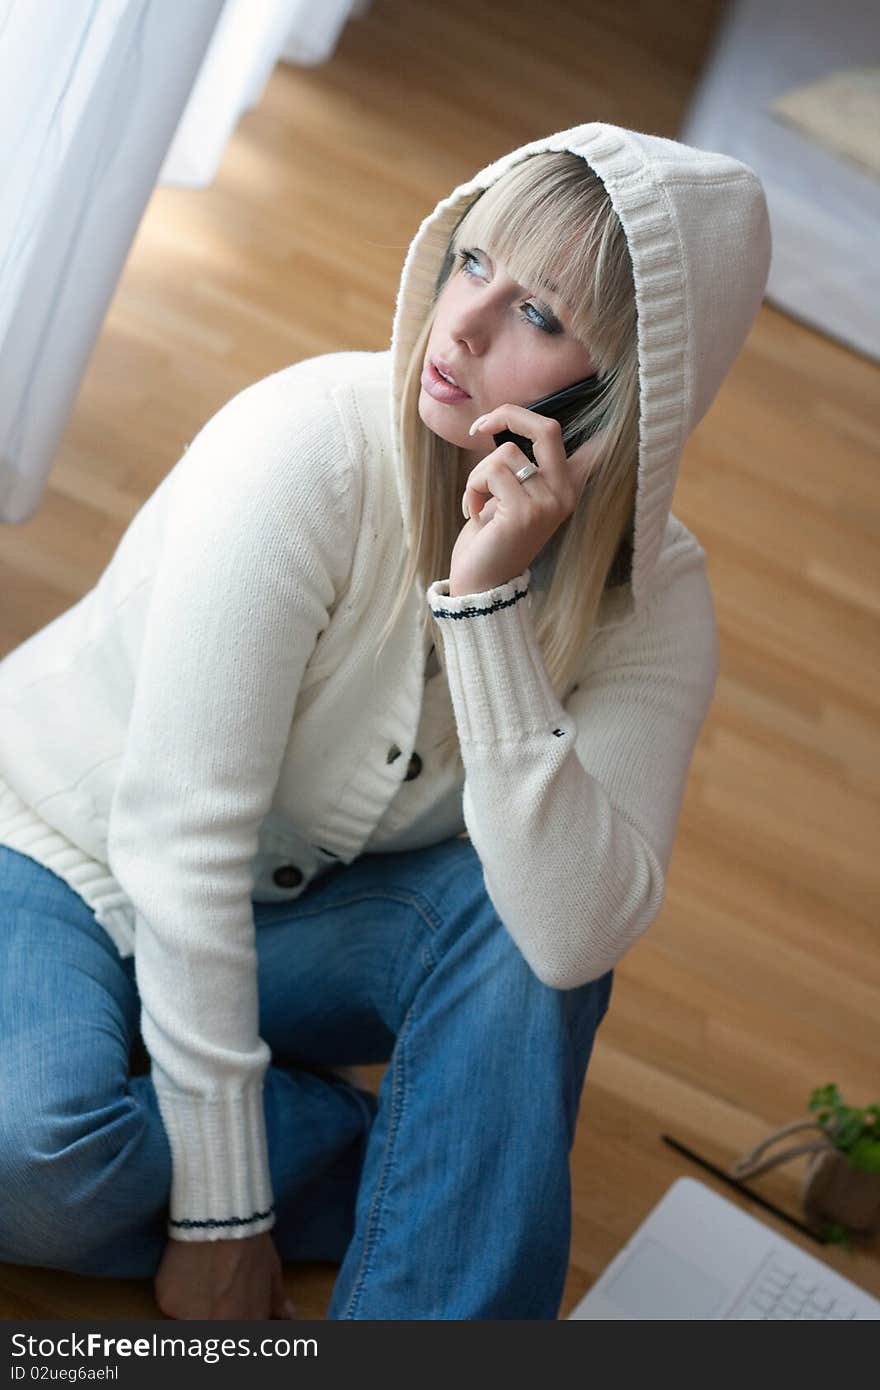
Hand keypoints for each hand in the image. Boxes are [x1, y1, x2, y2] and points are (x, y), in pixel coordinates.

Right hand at [154, 1231, 294, 1320]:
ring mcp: (188, 1319)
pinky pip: (170, 1304)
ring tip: (201, 1275)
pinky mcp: (167, 1304)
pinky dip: (176, 1291)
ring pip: (187, 1320)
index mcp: (246, 1323)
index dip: (236, 1318)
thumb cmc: (252, 1244)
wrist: (221, 1217)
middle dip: (213, 1313)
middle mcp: (216, 1328)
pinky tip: (185, 1268)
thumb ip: (276, 1299)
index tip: (231, 1306)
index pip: (239, 1338)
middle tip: (215, 1288)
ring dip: (194, 1306)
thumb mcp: (271, 1269)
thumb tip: (288, 1315)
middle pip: (210, 1328)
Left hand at [448, 404, 601, 596]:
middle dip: (508, 416)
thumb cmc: (492, 539)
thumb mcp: (511, 497)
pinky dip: (473, 488)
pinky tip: (473, 512)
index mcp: (564, 488)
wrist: (483, 585)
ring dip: (478, 474)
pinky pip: (491, 474)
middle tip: (479, 428)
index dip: (526, 416)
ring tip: (475, 501)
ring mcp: (547, 504)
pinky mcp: (524, 513)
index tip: (490, 421)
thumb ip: (520, 468)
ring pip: (505, 453)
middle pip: (546, 429)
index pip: (559, 435)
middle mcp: (563, 495)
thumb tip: (508, 425)